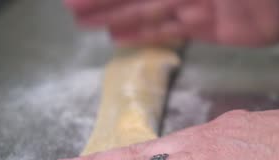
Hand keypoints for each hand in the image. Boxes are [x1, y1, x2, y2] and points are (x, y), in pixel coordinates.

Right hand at [63, 0, 278, 45]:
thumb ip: (173, 0)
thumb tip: (155, 12)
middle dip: (103, 1)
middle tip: (71, 10)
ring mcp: (195, 6)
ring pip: (146, 10)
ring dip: (117, 16)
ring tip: (86, 24)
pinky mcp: (207, 28)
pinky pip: (168, 29)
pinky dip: (144, 34)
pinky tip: (120, 37)